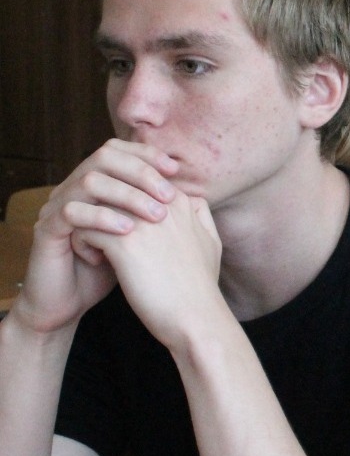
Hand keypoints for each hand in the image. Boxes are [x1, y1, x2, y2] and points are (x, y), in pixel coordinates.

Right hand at [12, 139, 177, 333]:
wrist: (71, 305)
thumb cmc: (111, 270)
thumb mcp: (144, 238)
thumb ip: (162, 214)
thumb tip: (196, 196)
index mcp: (96, 187)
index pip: (119, 151)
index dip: (146, 154)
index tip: (175, 170)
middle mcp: (74, 190)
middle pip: (104, 157)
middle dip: (140, 171)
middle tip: (168, 195)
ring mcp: (57, 207)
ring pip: (88, 181)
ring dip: (126, 195)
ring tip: (155, 216)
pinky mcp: (46, 231)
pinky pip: (70, 212)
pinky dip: (102, 218)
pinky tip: (127, 232)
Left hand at [74, 189, 222, 350]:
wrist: (197, 318)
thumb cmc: (201, 287)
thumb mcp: (212, 242)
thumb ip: (200, 215)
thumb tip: (191, 199)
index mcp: (182, 201)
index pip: (137, 182)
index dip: (123, 201)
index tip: (120, 226)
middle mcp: (162, 205)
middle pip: (114, 188)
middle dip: (101, 208)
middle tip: (99, 234)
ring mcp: (143, 222)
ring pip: (96, 205)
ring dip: (89, 223)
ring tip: (94, 247)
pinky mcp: (124, 244)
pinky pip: (85, 228)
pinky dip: (83, 242)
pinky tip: (93, 260)